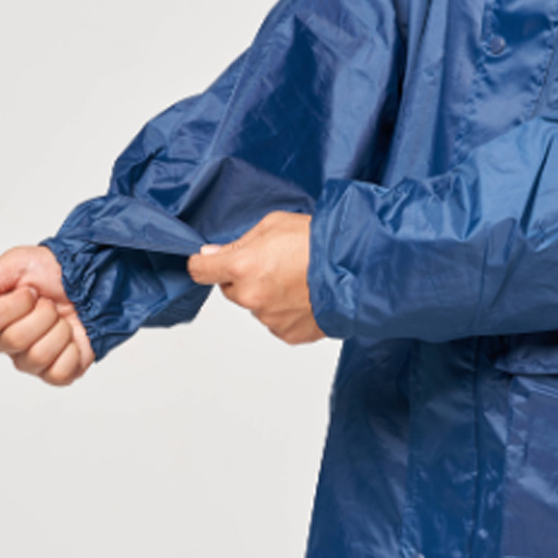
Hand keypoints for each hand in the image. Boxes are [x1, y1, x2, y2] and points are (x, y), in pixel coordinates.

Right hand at [0, 246, 94, 385]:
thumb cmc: (51, 273)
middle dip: (43, 314)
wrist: (90, 281)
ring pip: (38, 356)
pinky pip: (58, 374)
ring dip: (59, 331)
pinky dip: (72, 352)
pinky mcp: (57, 373)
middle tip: (50, 305)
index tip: (31, 290)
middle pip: (15, 339)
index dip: (19, 301)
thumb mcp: (16, 263)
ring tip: (62, 320)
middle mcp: (8, 344)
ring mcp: (31, 361)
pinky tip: (73, 340)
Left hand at [187, 212, 324, 344]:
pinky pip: (276, 322)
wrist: (357, 266)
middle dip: (244, 279)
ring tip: (296, 280)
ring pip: (255, 306)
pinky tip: (303, 295)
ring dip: (267, 296)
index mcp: (242, 266)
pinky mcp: (287, 333)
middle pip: (230, 290)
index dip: (203, 264)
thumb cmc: (319, 240)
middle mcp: (251, 296)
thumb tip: (212, 255)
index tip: (207, 263)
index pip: (200, 271)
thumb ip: (238, 243)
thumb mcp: (273, 224)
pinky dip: (285, 311)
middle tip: (274, 265)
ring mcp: (269, 318)